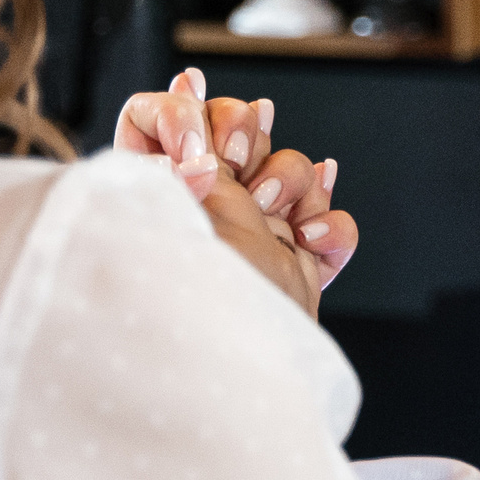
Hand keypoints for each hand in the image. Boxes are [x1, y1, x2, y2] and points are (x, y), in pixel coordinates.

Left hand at [116, 69, 357, 290]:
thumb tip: (184, 86)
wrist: (254, 392)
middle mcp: (201, 208)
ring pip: (290, 168)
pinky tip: (312, 236)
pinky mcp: (295, 267)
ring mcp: (252, 236)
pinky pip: (327, 225)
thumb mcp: (202, 222)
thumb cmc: (214, 312)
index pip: (152, 115)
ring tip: (285, 225)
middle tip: (240, 166)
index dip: (178, 111)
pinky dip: (328, 229)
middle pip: (233, 126)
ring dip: (295, 185)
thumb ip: (199, 157)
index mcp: (151, 192)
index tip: (202, 150)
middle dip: (249, 137)